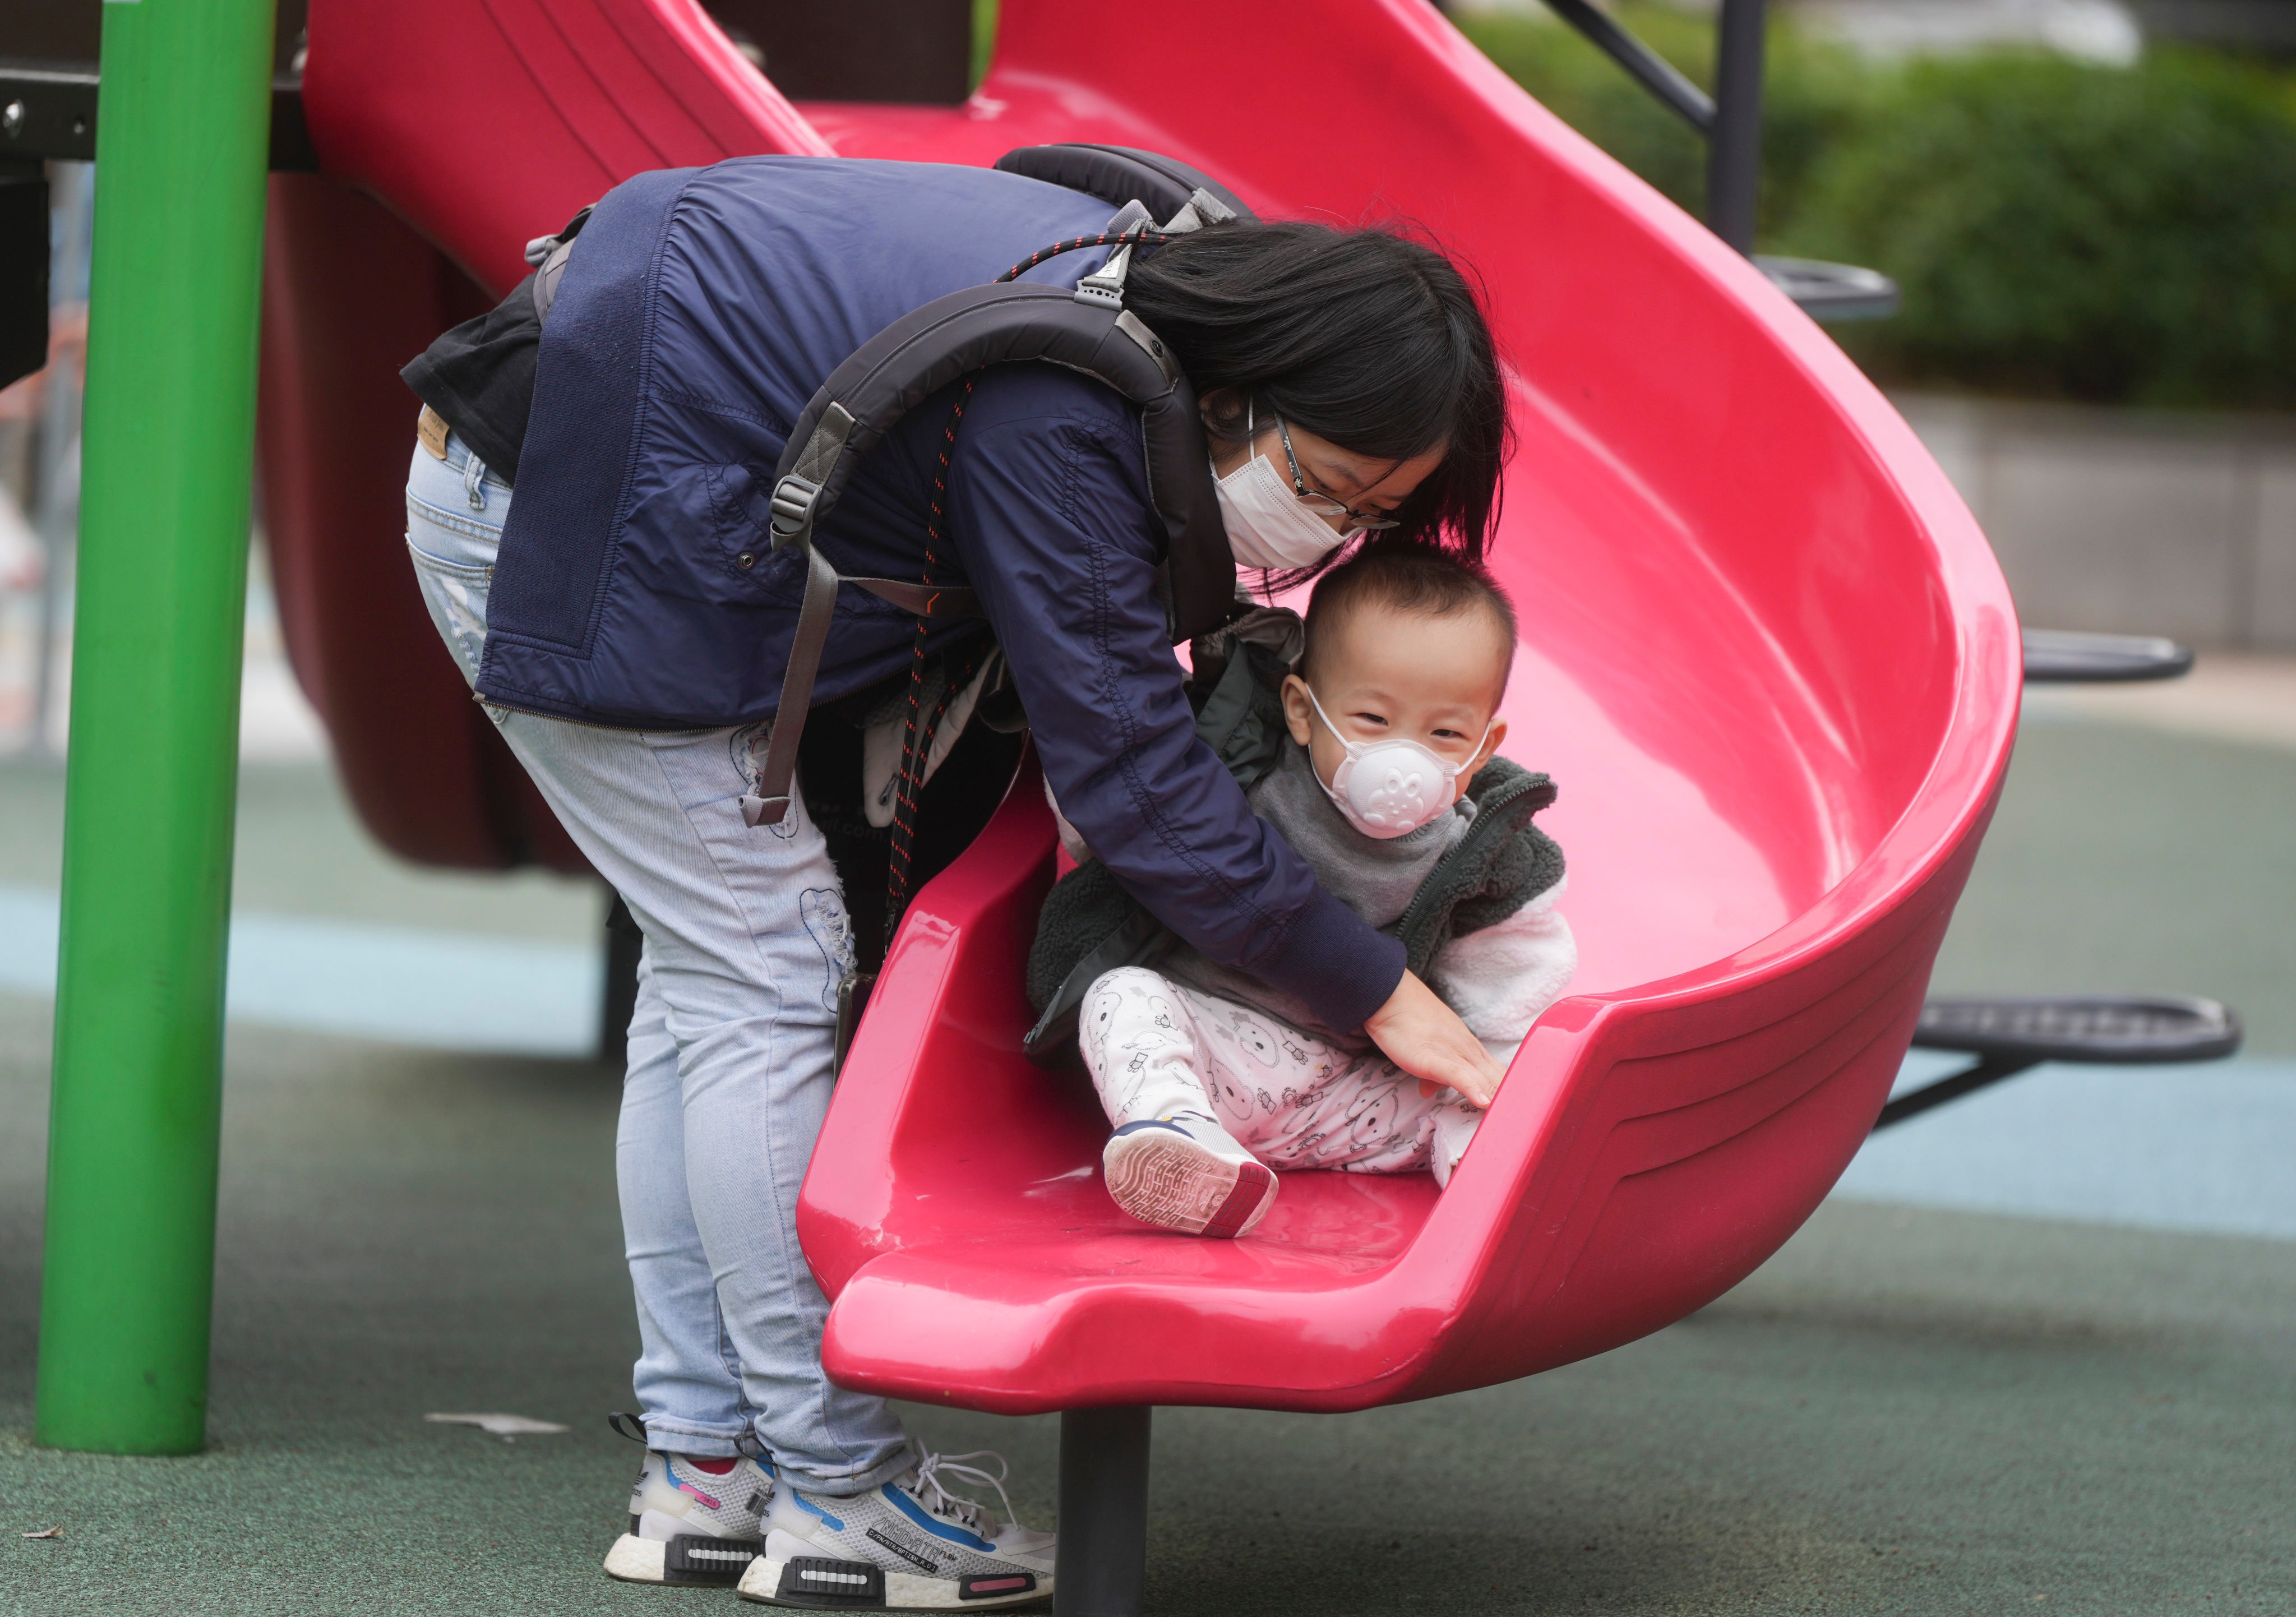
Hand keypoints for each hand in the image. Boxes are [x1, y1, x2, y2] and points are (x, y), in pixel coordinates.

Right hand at [1363, 970, 1506, 1107]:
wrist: (1391, 998)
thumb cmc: (1410, 1022)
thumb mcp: (1431, 1050)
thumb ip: (1435, 1073)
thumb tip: (1429, 1091)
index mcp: (1472, 1050)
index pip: (1502, 1076)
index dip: (1512, 1095)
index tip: (1519, 1114)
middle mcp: (1470, 1052)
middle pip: (1500, 1080)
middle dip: (1513, 1102)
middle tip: (1523, 1121)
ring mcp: (1453, 1053)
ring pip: (1485, 1079)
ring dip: (1500, 1100)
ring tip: (1512, 1118)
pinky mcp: (1433, 1058)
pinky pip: (1457, 1074)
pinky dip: (1471, 1088)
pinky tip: (1482, 1103)